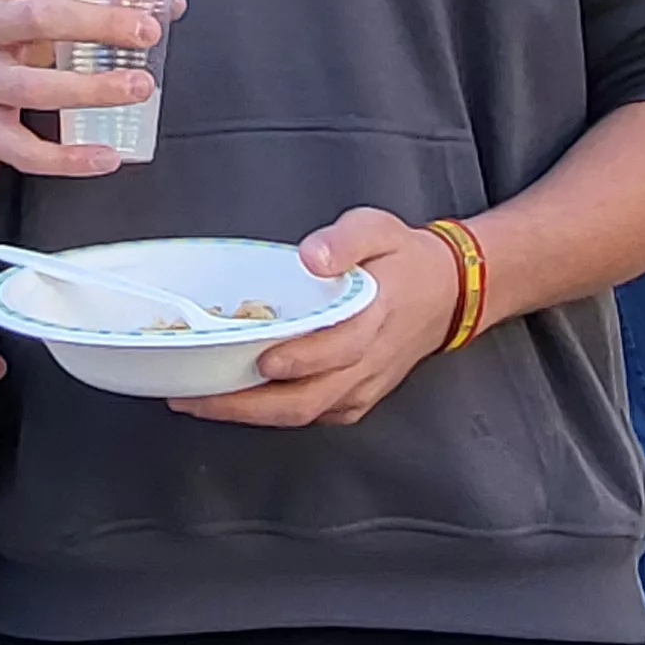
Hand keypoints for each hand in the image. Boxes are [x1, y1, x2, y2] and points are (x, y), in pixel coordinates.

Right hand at [0, 0, 185, 181]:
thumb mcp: (28, 4)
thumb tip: (170, 5)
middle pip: (39, 18)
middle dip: (99, 23)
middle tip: (147, 32)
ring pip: (33, 87)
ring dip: (92, 89)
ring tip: (139, 87)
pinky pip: (23, 149)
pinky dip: (67, 158)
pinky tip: (105, 156)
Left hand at [173, 208, 461, 428]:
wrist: (446, 293)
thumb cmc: (404, 261)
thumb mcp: (378, 228)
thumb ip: (345, 239)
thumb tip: (313, 256)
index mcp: (374, 317)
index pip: (337, 348)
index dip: (299, 359)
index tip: (262, 359)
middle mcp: (366, 361)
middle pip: (306, 399)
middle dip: (247, 404)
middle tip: (197, 396)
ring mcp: (360, 386)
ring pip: (303, 414)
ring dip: (249, 414)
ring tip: (200, 402)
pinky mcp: (355, 399)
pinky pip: (311, 415)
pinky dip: (270, 415)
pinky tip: (235, 402)